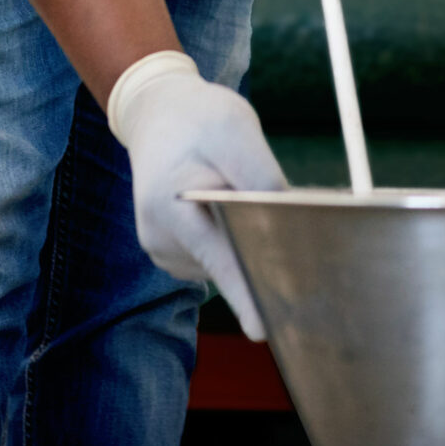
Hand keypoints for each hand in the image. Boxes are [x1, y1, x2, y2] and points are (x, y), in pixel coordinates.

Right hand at [111, 56, 288, 337]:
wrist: (158, 115)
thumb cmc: (199, 119)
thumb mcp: (234, 128)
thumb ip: (259, 174)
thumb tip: (286, 220)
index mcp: (170, 206)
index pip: (218, 259)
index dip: (245, 293)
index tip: (262, 330)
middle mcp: (162, 238)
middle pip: (227, 264)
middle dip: (259, 255)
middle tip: (281, 218)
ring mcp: (165, 250)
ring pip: (225, 261)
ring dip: (244, 239)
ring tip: (231, 189)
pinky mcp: (174, 254)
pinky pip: (216, 258)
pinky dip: (231, 240)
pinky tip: (222, 207)